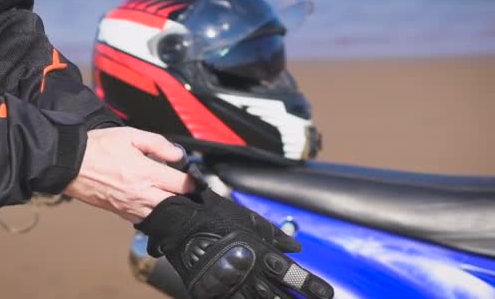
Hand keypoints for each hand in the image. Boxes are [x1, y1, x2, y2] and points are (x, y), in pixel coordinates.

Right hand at [63, 127, 193, 222]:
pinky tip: (154, 204)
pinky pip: (144, 220)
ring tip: (172, 197)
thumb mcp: (131, 135)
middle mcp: (142, 194)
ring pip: (162, 216)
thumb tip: (178, 155)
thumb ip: (158, 144)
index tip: (194, 178)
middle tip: (187, 190)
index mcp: (147, 173)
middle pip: (176, 204)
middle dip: (185, 198)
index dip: (192, 181)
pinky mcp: (121, 213)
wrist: (70, 164)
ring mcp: (131, 207)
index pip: (182, 184)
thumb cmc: (99, 147)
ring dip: (170, 208)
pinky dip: (154, 215)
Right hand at [135, 167, 333, 298]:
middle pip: (278, 295)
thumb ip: (274, 235)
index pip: (292, 274)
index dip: (310, 285)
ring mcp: (230, 284)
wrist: (181, 224)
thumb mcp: (249, 220)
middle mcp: (248, 271)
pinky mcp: (213, 292)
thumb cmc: (217, 216)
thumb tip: (297, 249)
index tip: (327, 293)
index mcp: (260, 252)